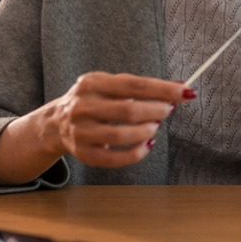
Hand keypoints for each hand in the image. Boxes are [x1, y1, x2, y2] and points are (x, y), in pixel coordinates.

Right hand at [34, 72, 192, 167]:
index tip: (185, 91)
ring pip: (121, 135)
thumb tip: (178, 87)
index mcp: (92, 83)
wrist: (55, 123)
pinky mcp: (83, 154)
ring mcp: (81, 131)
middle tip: (169, 110)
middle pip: (128, 110)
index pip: (134, 84)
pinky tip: (147, 145)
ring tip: (155, 127)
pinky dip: (136, 153)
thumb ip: (140, 86)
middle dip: (156, 111)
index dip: (162, 89)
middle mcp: (83, 106)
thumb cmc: (94, 100)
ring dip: (146, 131)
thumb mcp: (109, 85)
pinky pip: (114, 158)